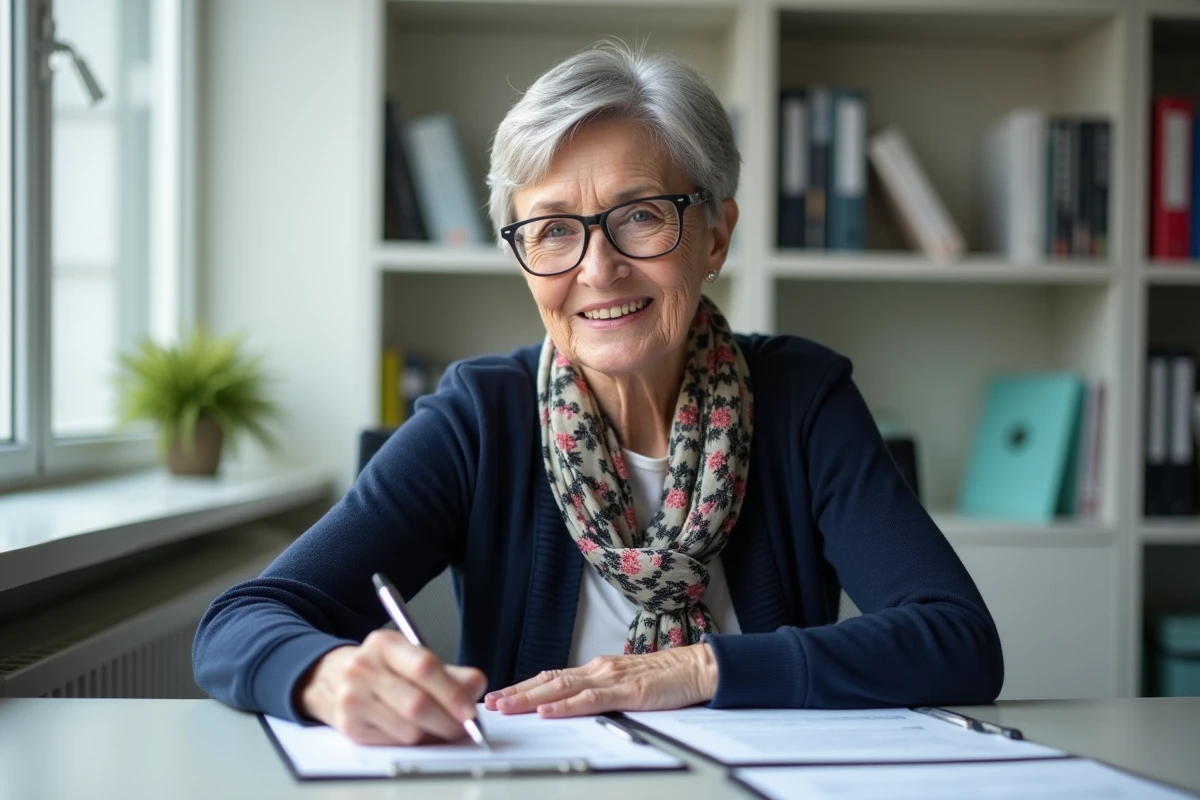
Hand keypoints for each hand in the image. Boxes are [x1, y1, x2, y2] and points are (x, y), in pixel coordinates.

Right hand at [296, 630, 487, 745]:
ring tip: (439, 729)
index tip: (470, 710)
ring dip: (432, 735)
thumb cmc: (380, 668)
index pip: (425, 667)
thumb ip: (449, 672)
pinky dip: (413, 743)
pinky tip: (416, 732)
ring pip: (407, 729)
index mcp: (385, 643)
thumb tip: (476, 686)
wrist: (329, 678)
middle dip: (448, 722)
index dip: (452, 692)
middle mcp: (364, 668)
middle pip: (416, 704)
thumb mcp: (410, 658)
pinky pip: (393, 743)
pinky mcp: (348, 726)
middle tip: (464, 729)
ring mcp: (352, 698)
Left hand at [483, 643, 717, 717]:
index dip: (525, 687)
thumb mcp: (627, 686)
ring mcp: (612, 679)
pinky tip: (549, 711)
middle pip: (549, 681)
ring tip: (507, 707)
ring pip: (563, 688)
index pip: (552, 677)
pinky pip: (591, 699)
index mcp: (598, 669)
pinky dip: (566, 706)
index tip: (501, 696)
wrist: (699, 668)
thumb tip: (576, 706)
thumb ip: (603, 693)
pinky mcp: (628, 692)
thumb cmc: (667, 679)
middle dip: (518, 693)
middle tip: (491, 704)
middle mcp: (599, 669)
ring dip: (532, 698)